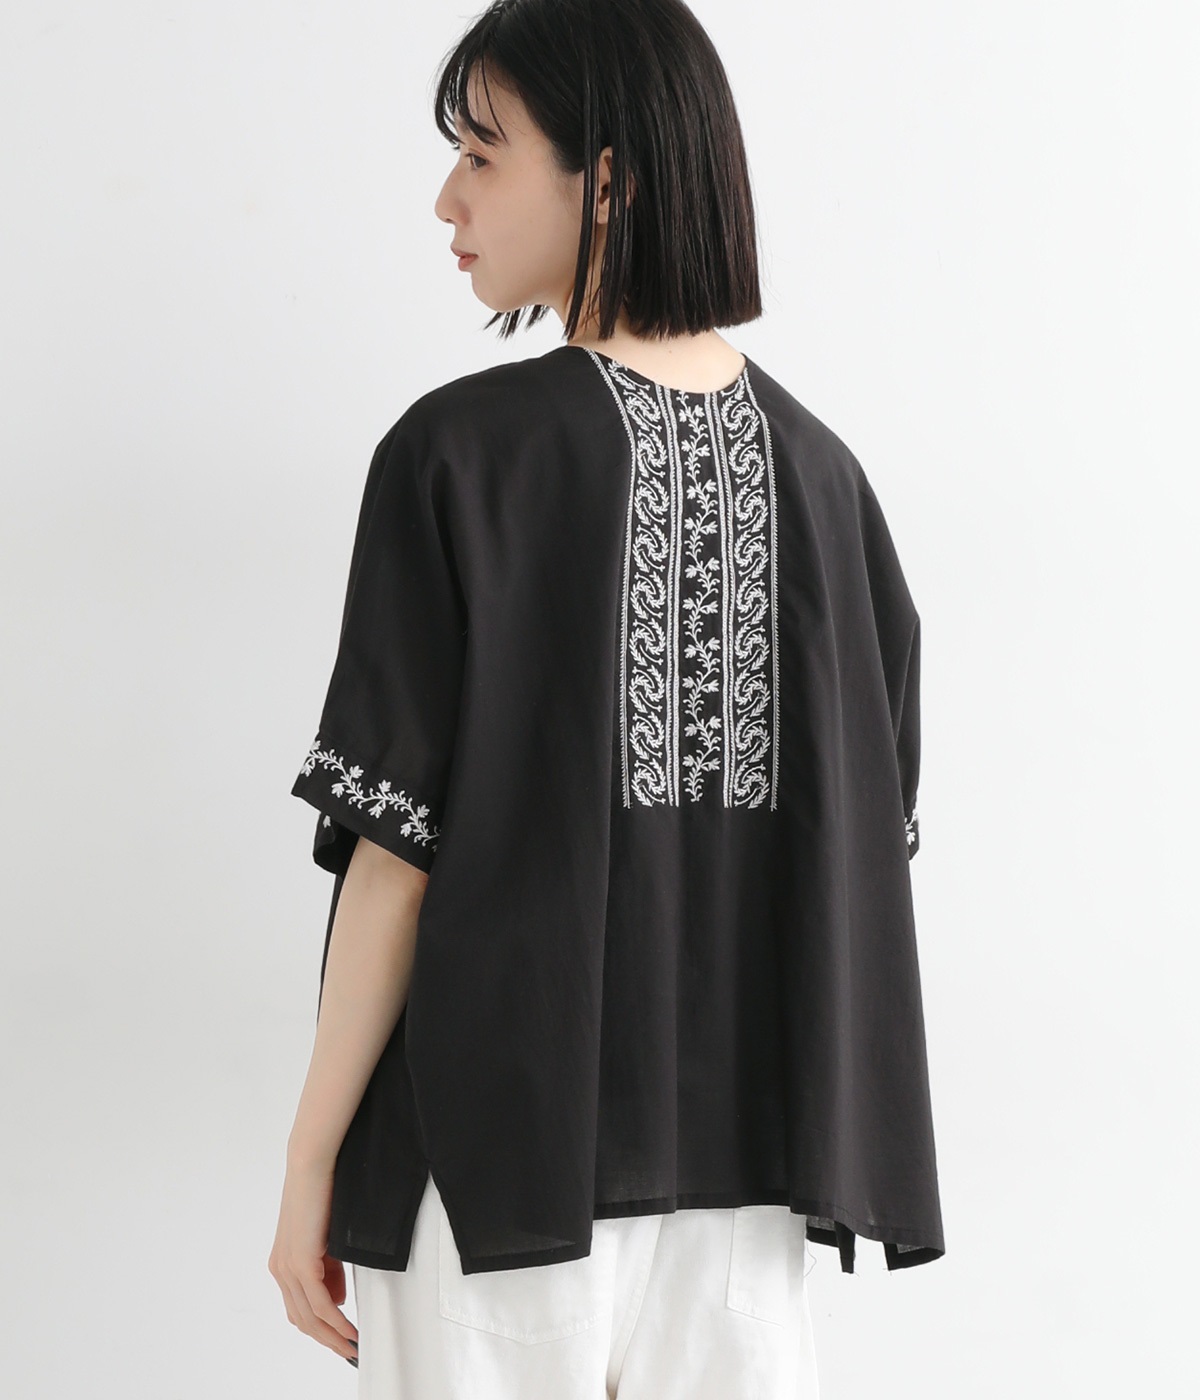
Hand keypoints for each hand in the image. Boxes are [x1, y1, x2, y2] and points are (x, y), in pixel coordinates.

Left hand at [268, 1158, 359, 1365]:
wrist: (312, 1165)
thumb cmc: (322, 1193)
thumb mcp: (326, 1239)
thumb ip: (329, 1269)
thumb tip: (336, 1298)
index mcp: (284, 1263)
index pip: (299, 1309)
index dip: (320, 1329)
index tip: (341, 1339)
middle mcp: (281, 1270)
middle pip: (302, 1321)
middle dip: (327, 1340)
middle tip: (349, 1351)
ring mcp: (288, 1268)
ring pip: (310, 1317)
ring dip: (332, 1336)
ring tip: (352, 1346)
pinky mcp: (300, 1262)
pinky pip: (319, 1304)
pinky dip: (336, 1321)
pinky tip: (349, 1329)